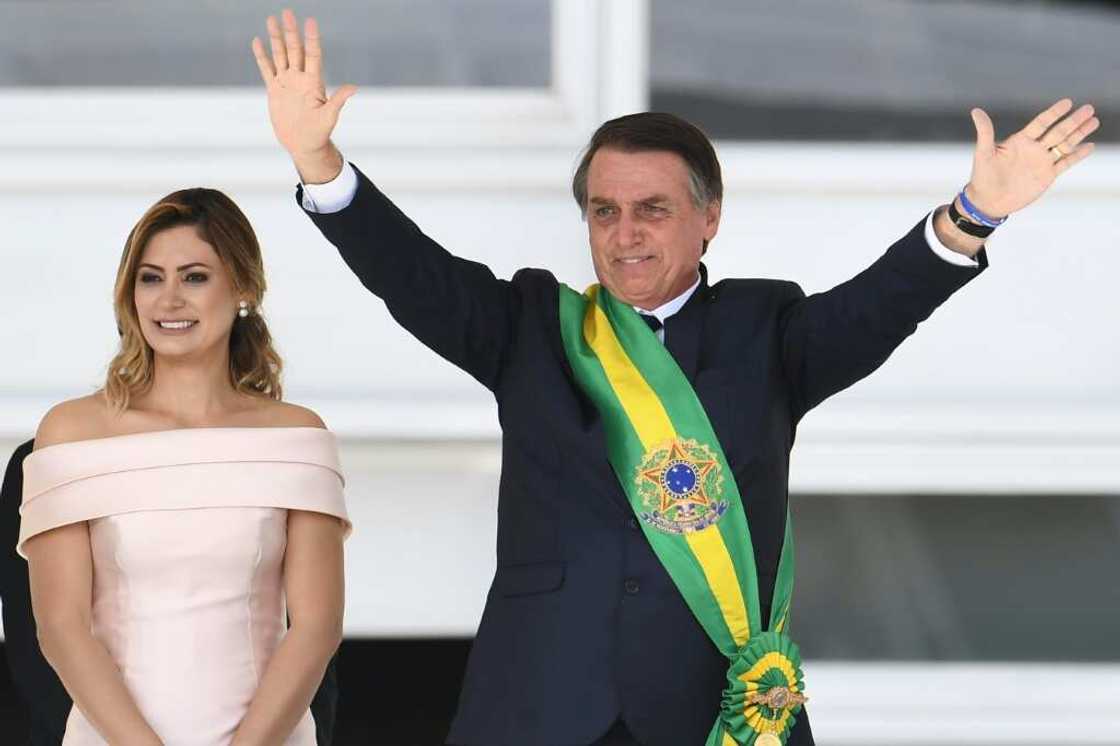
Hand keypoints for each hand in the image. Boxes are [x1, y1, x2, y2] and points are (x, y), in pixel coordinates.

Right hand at [252, 9, 356, 182]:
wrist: (304, 144)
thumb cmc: (319, 133)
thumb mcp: (329, 117)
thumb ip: (338, 100)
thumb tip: (354, 87)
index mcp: (313, 82)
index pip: (312, 55)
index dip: (311, 38)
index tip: (310, 21)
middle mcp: (300, 79)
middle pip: (295, 50)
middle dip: (291, 32)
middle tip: (287, 12)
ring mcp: (287, 83)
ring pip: (280, 55)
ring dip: (276, 38)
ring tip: (272, 19)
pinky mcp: (275, 90)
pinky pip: (267, 69)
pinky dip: (262, 56)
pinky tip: (258, 41)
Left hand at [964, 99, 1098, 217]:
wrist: (988, 201)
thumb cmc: (983, 176)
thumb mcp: (983, 153)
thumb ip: (985, 132)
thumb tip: (975, 111)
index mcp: (1020, 140)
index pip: (1041, 123)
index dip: (1054, 113)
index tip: (1067, 102)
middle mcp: (1034, 148)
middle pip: (1058, 132)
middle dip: (1073, 121)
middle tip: (1089, 108)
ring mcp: (1042, 161)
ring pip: (1065, 145)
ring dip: (1079, 134)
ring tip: (1094, 121)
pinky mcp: (1047, 175)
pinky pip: (1065, 163)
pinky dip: (1077, 155)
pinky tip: (1089, 146)